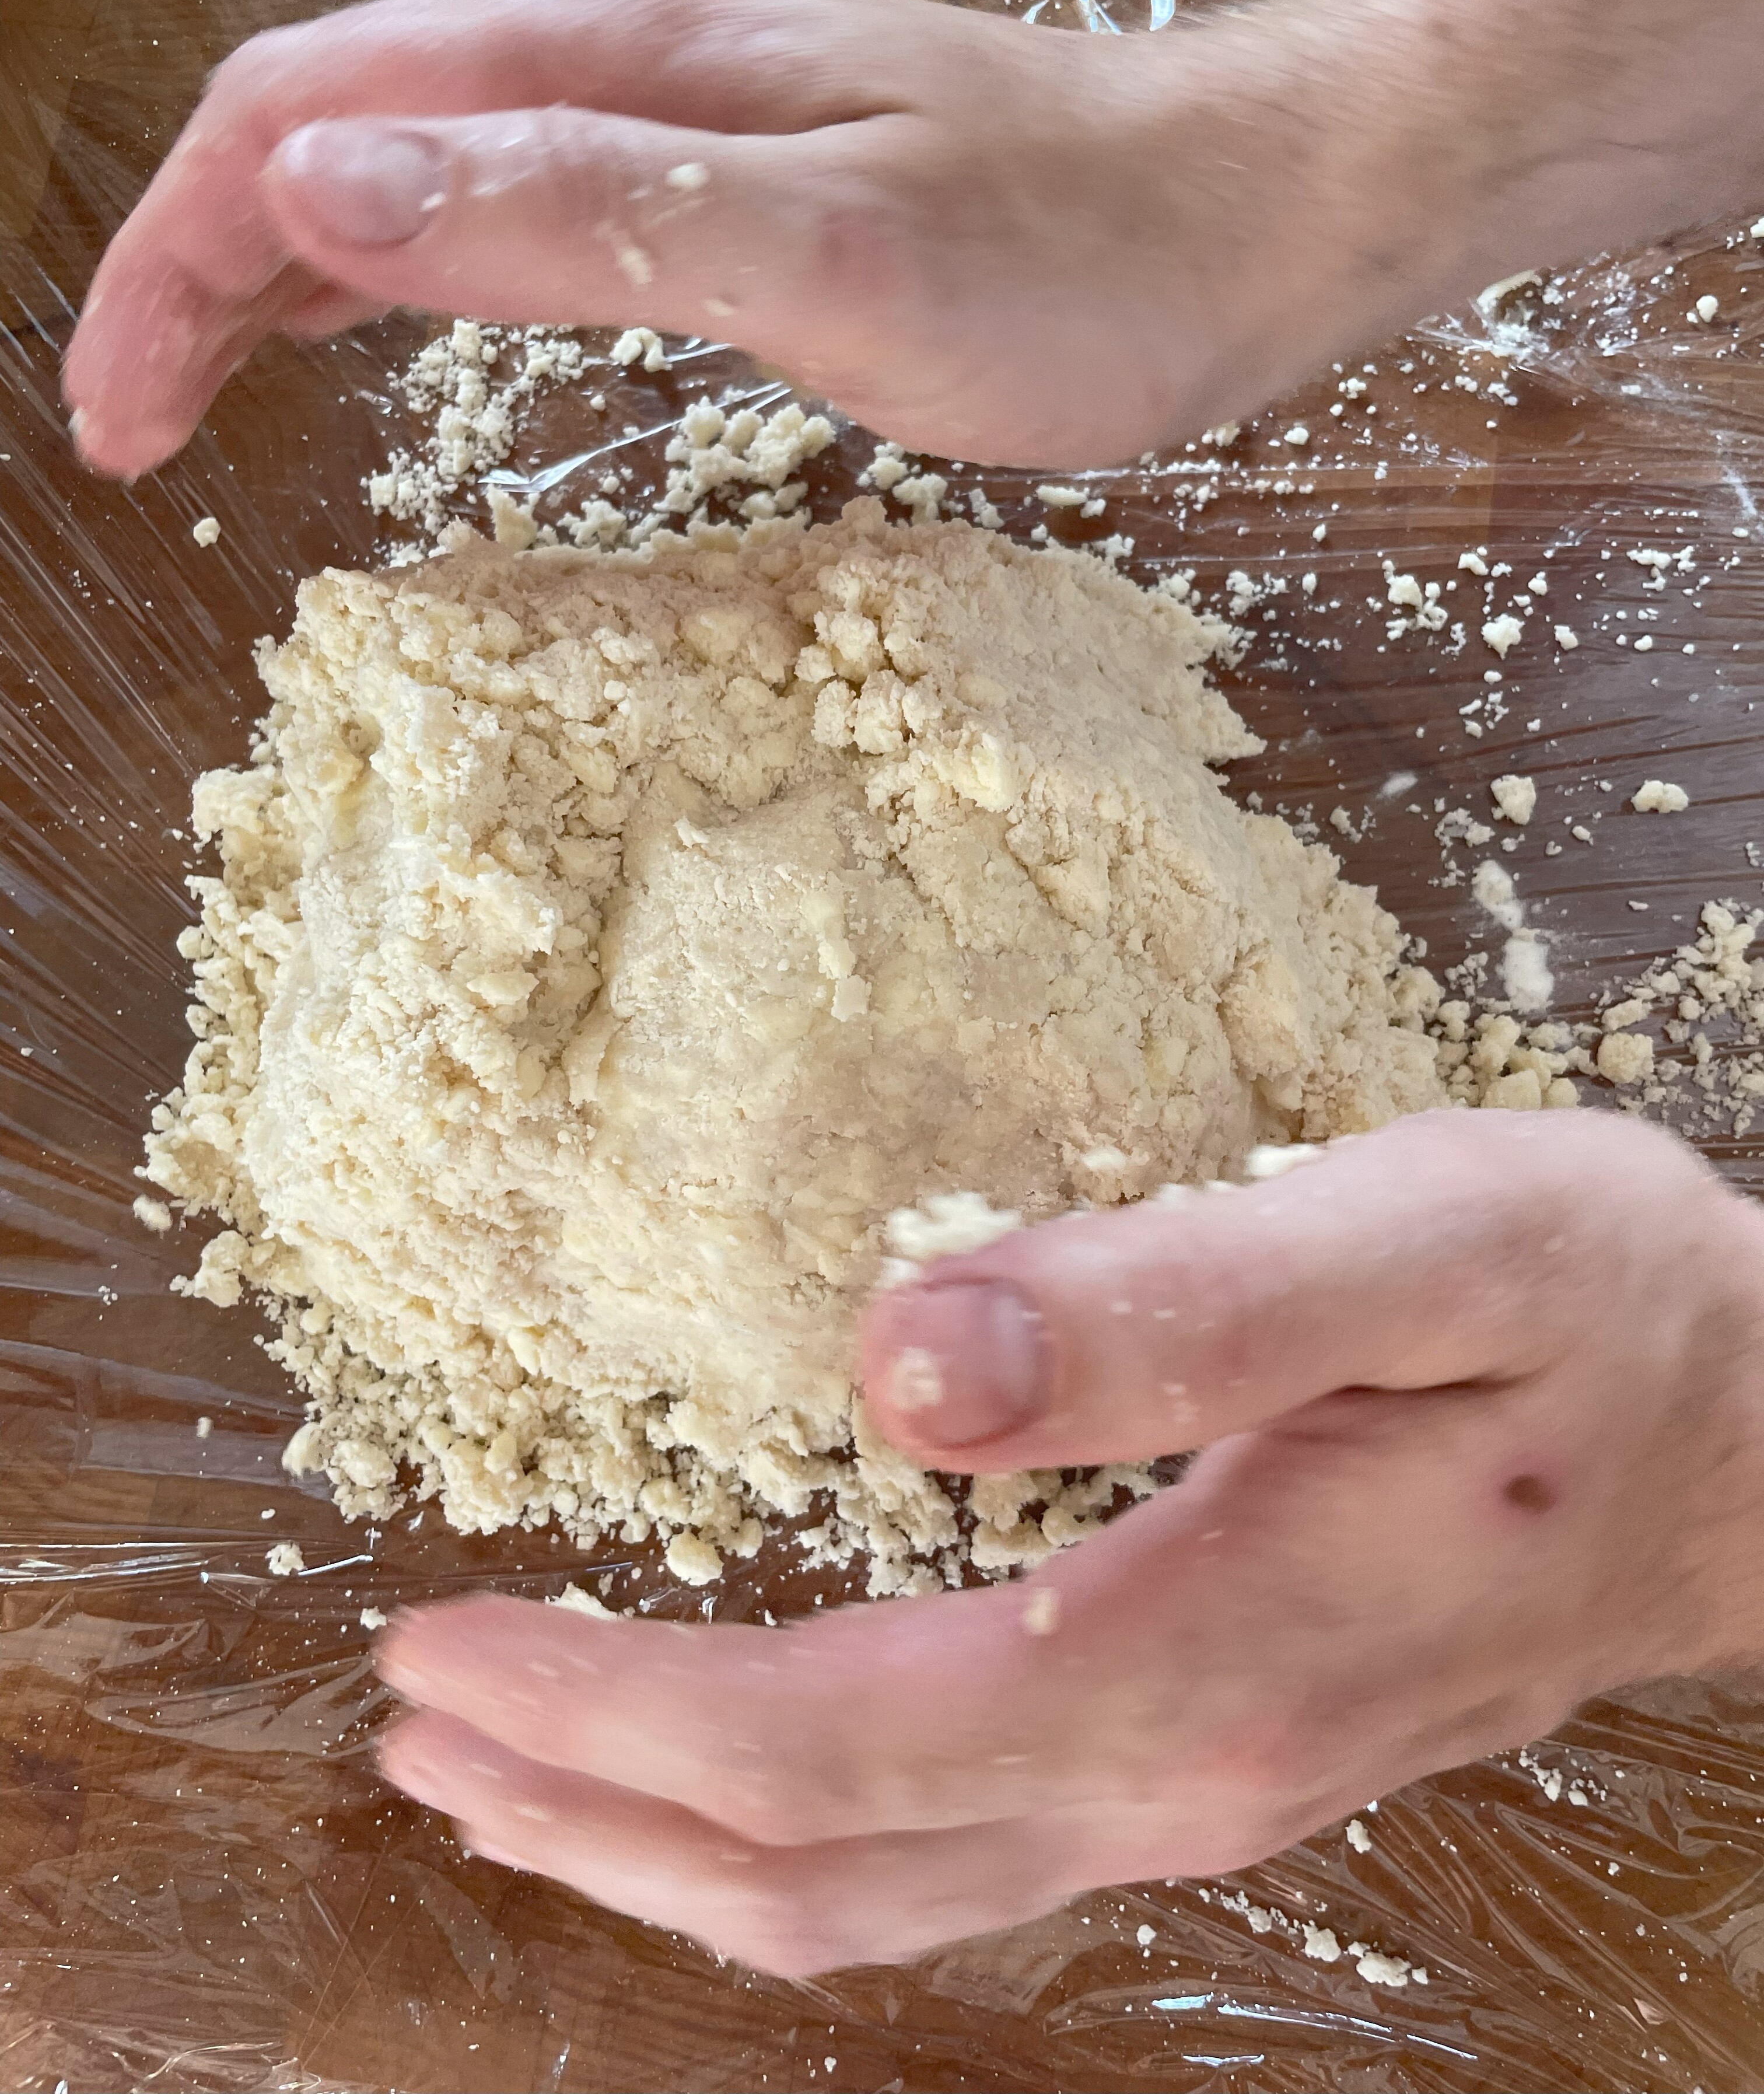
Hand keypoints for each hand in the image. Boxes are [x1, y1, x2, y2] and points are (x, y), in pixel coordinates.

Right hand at [67, 0, 1763, 484]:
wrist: (1253, 219)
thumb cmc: (1076, 258)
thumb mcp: (823, 258)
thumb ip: (573, 214)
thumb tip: (317, 188)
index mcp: (605, 47)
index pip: (302, 121)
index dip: (175, 263)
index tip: (119, 425)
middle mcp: (614, 41)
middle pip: (325, 124)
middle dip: (198, 266)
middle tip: (138, 433)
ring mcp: (668, 96)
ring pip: (405, 159)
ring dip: (281, 267)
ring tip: (212, 395)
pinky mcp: (724, 160)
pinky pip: (505, 195)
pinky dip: (401, 269)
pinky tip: (383, 334)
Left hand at [377, 1109, 1763, 1976]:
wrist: (1761, 1441)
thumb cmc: (1599, 1318)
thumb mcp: (1414, 1245)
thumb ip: (1169, 1303)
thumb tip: (901, 1358)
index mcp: (1190, 1659)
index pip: (819, 1736)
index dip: (609, 1705)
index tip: (443, 1632)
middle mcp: (1174, 1774)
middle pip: (811, 1857)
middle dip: (585, 1802)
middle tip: (412, 1719)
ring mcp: (1196, 1794)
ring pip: (873, 1893)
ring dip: (670, 1847)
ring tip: (512, 1782)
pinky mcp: (1214, 1757)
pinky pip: (952, 1855)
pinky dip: (800, 1835)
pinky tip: (748, 1782)